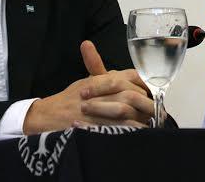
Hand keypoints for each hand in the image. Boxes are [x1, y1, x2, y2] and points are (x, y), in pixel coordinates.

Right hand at [23, 41, 154, 132]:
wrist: (49, 115)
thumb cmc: (70, 99)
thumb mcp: (88, 80)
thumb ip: (105, 74)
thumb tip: (123, 74)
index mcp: (104, 78)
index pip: (132, 76)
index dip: (144, 84)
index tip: (151, 92)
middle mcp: (103, 90)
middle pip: (133, 93)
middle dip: (146, 102)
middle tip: (155, 110)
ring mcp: (99, 107)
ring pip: (128, 109)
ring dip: (141, 116)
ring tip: (151, 121)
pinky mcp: (97, 124)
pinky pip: (119, 126)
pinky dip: (131, 129)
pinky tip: (139, 131)